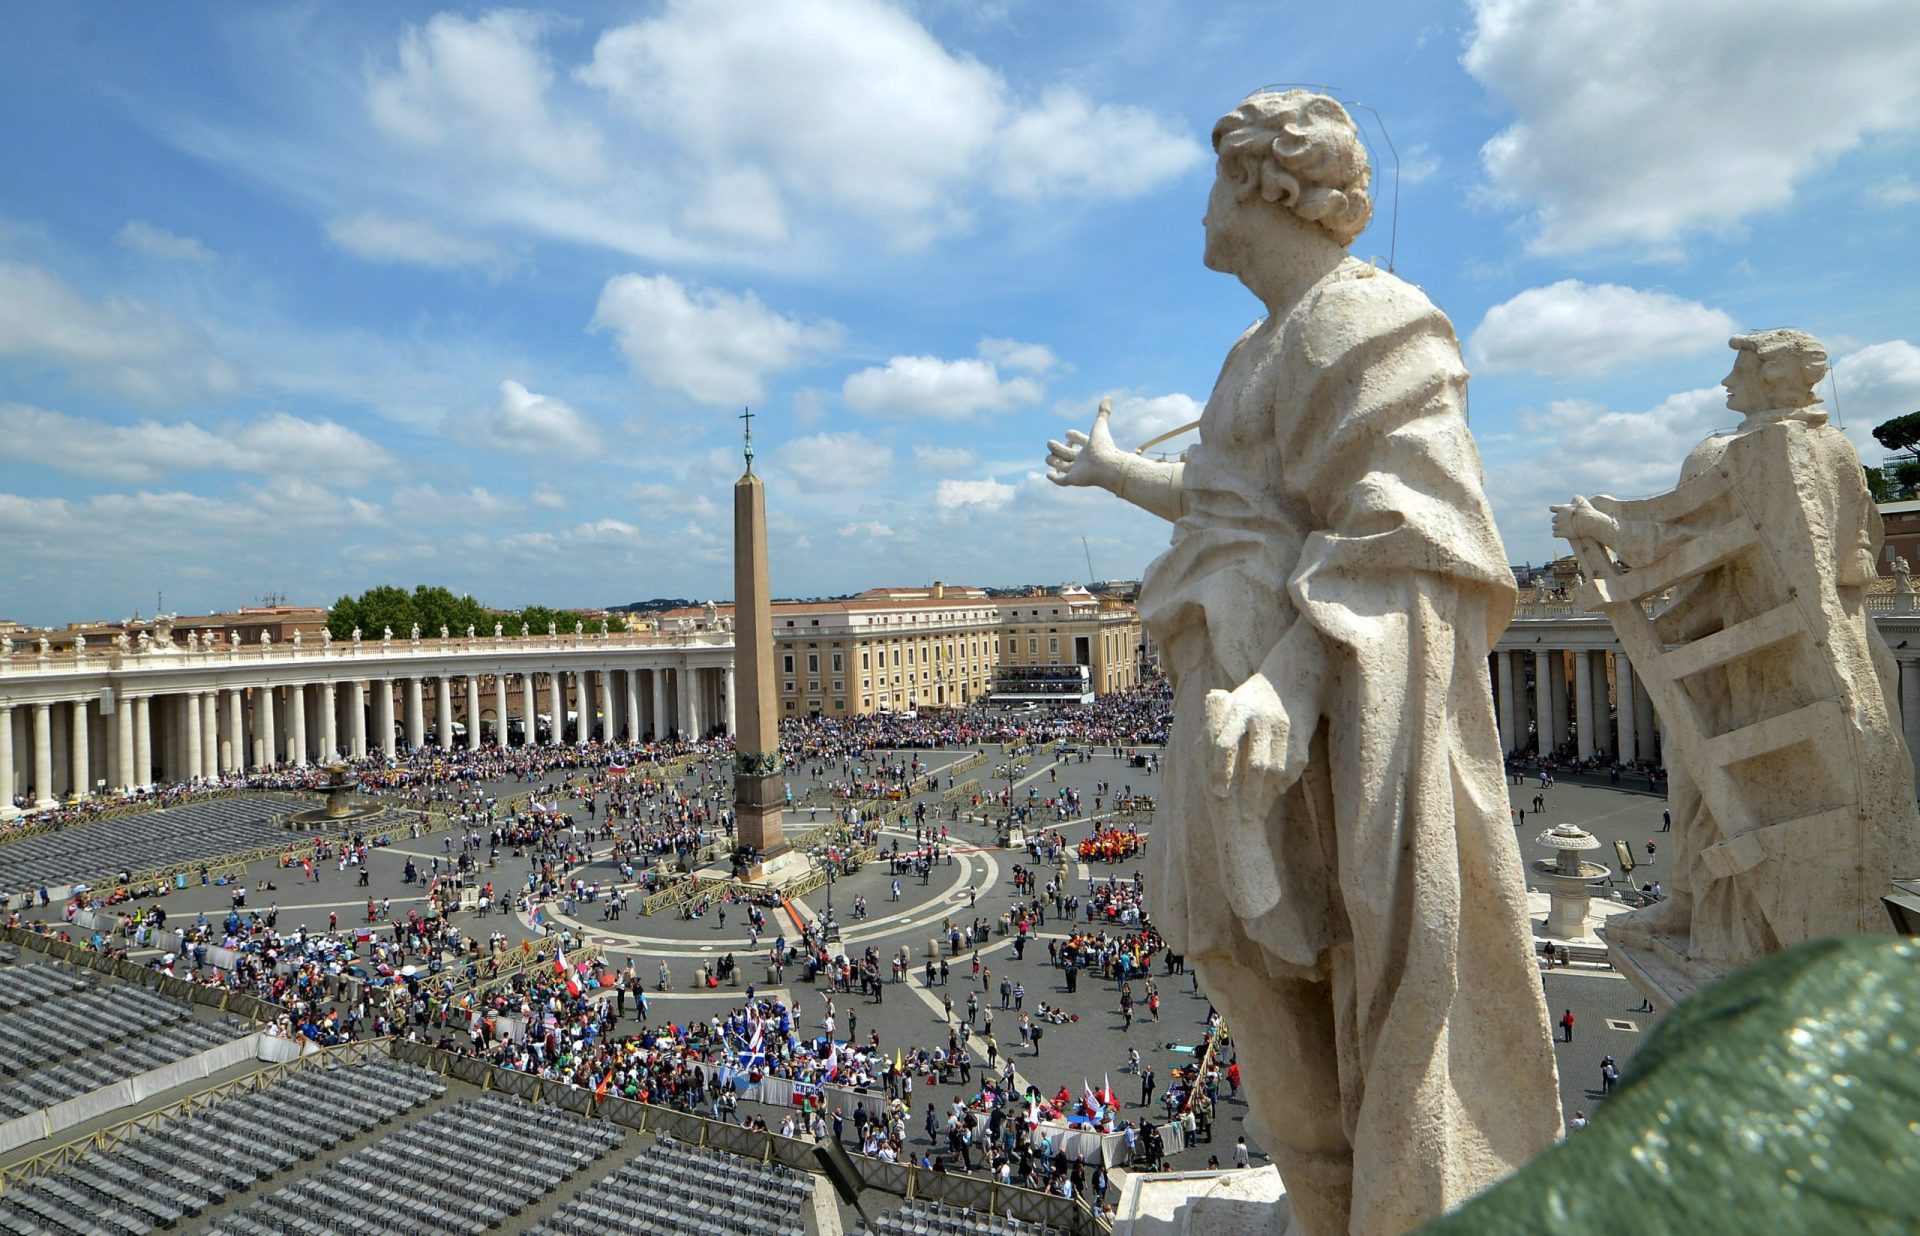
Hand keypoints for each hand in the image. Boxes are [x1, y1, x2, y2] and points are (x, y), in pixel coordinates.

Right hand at [1046, 397, 1124, 489]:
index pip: (1080, 441)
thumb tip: (1109, 396)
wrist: (1106, 465)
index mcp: (1089, 447)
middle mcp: (1083, 460)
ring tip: (1049, 456)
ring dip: (1053, 462)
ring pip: (1062, 467)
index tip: (1068, 433)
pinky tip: (1048, 474)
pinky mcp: (1073, 480)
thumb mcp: (1100, 426)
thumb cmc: (1103, 446)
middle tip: (1050, 442)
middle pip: (1068, 454)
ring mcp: (1077, 471)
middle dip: (1058, 448)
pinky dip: (1054, 478)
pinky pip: (1061, 481)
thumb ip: (1103, 412)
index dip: (1074, 437)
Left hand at [1203, 673, 1312, 797]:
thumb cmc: (1250, 697)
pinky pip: (1294, 767)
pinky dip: (1284, 783)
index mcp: (1239, 709)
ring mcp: (1285, 727)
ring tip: (1260, 808)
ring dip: (1269, 793)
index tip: (1218, 794)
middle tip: (1245, 815)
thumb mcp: (1229, 704)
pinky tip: (1275, 792)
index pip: (1225, 745)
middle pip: (1257, 764)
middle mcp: (1263, 718)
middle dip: (1250, 794)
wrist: (1291, 678)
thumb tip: (1199, 754)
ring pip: (1278, 769)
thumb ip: (1214, 726)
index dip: (1220, 772)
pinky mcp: (1302, 735)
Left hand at [1550, 495, 1614, 543]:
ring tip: (1565, 529)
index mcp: (1562, 508)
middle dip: (1558, 521)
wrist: (1592, 523)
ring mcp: (1560, 525)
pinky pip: (1555, 534)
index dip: (1555, 511)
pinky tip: (1563, 534)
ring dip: (1558, 528)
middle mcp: (1559, 517)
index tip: (1559, 513)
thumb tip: (1573, 500)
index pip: (1552, 508)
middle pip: (1553, 519)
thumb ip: (1575, 499)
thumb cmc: (1588, 512)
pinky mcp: (1563, 533)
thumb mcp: (1582, 501)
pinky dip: (1558, 534)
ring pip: (1554, 527)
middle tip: (1565, 522)